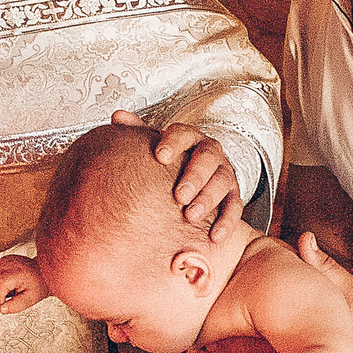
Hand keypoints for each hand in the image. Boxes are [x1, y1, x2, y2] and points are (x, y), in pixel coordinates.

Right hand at [0, 254, 46, 313]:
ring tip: (10, 286)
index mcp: (18, 273)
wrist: (44, 273)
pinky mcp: (4, 259)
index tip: (7, 300)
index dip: (0, 297)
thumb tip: (2, 309)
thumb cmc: (39, 285)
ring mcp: (7, 259)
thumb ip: (16, 306)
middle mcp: (11, 263)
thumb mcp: (30, 299)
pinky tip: (7, 281)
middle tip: (13, 292)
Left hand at [134, 118, 240, 239]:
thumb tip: (118, 116)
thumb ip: (138, 132)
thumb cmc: (169, 163)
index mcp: (190, 138)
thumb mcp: (155, 146)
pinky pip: (234, 207)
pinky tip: (214, 236)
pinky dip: (227, 222)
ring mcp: (224, 174)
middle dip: (194, 176)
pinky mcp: (233, 196)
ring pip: (222, 183)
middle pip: (208, 159)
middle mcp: (211, 153)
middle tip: (179, 196)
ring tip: (191, 216)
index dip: (174, 143)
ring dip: (208, 200)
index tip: (160, 156)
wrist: (194, 177)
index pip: (185, 134)